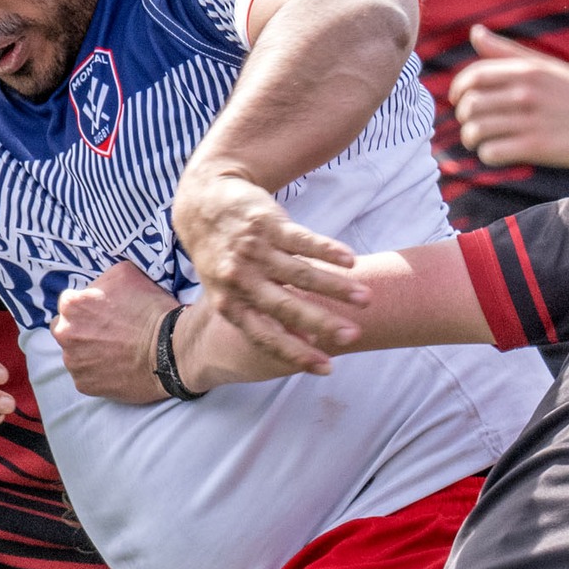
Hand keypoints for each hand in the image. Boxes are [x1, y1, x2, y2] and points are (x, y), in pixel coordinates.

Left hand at [52, 262, 178, 402]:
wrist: (171, 350)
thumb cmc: (151, 309)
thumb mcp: (126, 274)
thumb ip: (102, 280)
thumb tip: (96, 288)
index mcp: (72, 305)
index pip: (69, 303)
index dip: (87, 306)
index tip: (104, 313)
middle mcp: (65, 334)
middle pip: (66, 329)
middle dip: (82, 330)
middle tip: (108, 333)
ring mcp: (74, 362)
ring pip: (74, 354)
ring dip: (88, 352)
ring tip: (115, 352)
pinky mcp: (85, 384)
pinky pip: (86, 376)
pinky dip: (98, 372)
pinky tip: (117, 367)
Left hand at [170, 169, 364, 370]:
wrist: (203, 201)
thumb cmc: (221, 255)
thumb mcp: (228, 291)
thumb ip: (262, 315)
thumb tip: (305, 342)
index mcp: (229, 303)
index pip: (265, 336)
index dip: (296, 353)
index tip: (326, 367)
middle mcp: (241, 280)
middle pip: (286, 307)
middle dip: (322, 324)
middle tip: (353, 336)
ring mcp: (254, 251)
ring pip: (301, 274)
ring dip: (336, 287)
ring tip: (366, 299)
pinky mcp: (267, 223)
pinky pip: (303, 240)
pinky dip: (328, 251)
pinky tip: (350, 261)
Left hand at [449, 26, 568, 168]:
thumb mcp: (545, 65)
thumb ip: (507, 51)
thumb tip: (475, 32)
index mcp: (526, 71)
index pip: (473, 77)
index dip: (458, 90)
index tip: (459, 101)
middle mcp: (525, 93)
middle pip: (470, 106)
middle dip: (465, 118)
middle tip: (474, 125)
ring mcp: (531, 121)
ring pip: (476, 131)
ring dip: (472, 139)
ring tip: (482, 142)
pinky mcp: (537, 147)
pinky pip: (492, 153)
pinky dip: (488, 155)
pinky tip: (499, 153)